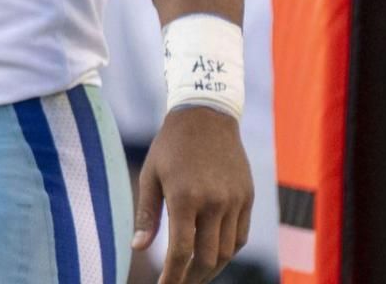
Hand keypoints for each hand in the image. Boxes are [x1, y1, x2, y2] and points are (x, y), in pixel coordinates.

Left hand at [132, 106, 253, 283]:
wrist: (206, 117)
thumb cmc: (170, 146)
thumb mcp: (150, 175)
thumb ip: (147, 214)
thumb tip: (138, 248)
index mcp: (185, 197)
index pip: (181, 251)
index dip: (173, 275)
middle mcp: (214, 202)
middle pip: (207, 258)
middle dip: (192, 278)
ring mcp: (235, 201)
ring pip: (227, 251)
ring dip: (210, 268)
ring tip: (194, 275)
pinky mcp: (248, 198)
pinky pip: (240, 236)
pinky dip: (227, 251)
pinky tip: (212, 255)